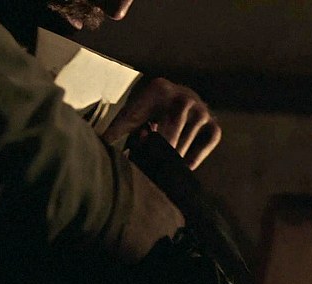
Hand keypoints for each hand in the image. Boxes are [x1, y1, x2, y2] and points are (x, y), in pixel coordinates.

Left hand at [103, 78, 220, 169]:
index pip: (145, 116)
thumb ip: (117, 129)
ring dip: (174, 154)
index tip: (132, 152)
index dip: (137, 137)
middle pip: (170, 128)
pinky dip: (197, 156)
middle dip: (159, 148)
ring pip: (187, 138)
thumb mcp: (133, 115)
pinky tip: (184, 168)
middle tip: (150, 166)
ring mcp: (201, 109)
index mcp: (159, 89)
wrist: (180, 99)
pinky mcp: (214, 124)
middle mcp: (184, 96)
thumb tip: (98, 145)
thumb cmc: (151, 111)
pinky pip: (209, 142)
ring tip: (163, 167)